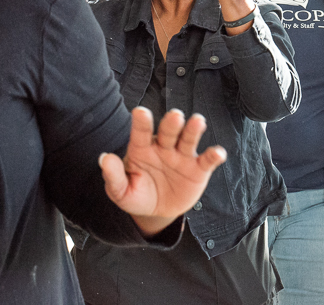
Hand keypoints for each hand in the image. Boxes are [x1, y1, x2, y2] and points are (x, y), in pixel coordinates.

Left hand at [100, 107, 226, 236]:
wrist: (157, 210)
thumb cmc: (136, 194)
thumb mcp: (121, 192)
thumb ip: (113, 177)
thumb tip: (104, 159)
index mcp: (141, 149)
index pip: (141, 133)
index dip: (141, 123)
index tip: (140, 112)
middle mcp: (163, 147)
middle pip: (168, 131)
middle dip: (171, 123)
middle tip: (175, 116)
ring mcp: (181, 156)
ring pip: (188, 139)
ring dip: (193, 130)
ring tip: (197, 121)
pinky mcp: (198, 169)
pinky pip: (207, 160)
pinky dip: (214, 155)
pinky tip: (218, 153)